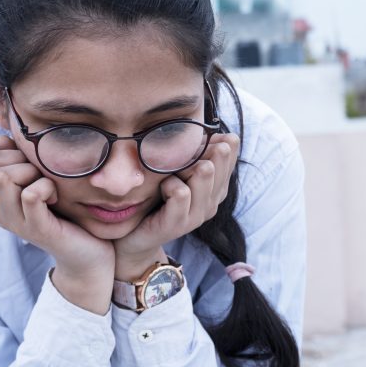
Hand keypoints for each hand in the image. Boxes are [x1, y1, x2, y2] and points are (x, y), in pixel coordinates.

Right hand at [0, 134, 114, 312]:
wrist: (86, 255)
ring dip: (31, 172)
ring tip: (47, 184)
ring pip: (4, 177)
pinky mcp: (35, 229)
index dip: (0, 146)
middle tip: (39, 172)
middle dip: (17, 157)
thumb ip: (19, 161)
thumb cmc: (65, 212)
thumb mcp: (39, 180)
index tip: (24, 154)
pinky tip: (55, 197)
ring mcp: (15, 221)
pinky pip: (31, 195)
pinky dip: (46, 187)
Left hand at [113, 133, 239, 280]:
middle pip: (218, 161)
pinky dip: (170, 185)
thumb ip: (191, 155)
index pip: (229, 155)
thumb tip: (206, 126)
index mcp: (214, 188)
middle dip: (204, 150)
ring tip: (175, 170)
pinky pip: (180, 193)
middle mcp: (211, 201)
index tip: (206, 135)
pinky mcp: (179, 224)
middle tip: (191, 150)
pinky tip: (162, 187)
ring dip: (187, 166)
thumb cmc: (154, 201)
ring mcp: (196, 214)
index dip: (219, 141)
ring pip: (203, 174)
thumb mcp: (174, 173)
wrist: (136, 240)